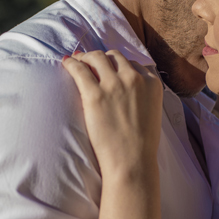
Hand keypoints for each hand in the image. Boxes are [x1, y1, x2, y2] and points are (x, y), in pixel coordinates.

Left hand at [62, 50, 162, 176]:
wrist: (132, 161)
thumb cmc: (141, 143)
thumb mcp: (152, 111)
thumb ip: (143, 94)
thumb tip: (128, 89)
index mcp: (152, 83)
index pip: (132, 63)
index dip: (118, 65)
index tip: (109, 69)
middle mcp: (134, 78)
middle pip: (114, 57)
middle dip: (101, 58)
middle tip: (90, 62)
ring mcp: (115, 85)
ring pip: (97, 57)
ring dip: (86, 57)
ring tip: (77, 61)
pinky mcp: (95, 94)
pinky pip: (79, 69)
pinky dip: (71, 63)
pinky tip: (66, 63)